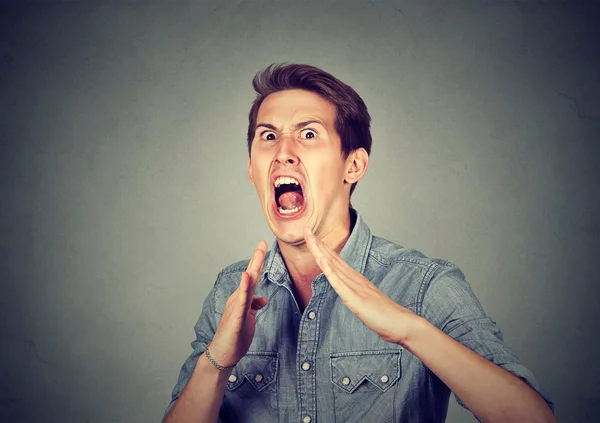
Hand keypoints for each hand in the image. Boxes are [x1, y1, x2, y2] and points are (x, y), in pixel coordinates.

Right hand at [208, 241, 268, 366]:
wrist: (223, 353)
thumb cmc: (235, 335)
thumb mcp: (248, 317)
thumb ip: (254, 305)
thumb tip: (264, 298)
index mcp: (243, 298)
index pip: (253, 277)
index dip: (259, 262)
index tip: (264, 246)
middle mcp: (238, 299)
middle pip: (250, 276)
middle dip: (257, 259)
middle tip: (262, 243)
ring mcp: (236, 307)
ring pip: (246, 286)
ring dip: (252, 270)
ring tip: (257, 255)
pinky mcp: (236, 318)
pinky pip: (241, 302)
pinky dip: (244, 290)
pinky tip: (246, 279)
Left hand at [304, 228, 418, 345]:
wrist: (402, 323)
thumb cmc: (385, 316)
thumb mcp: (366, 302)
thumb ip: (356, 295)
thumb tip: (347, 293)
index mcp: (357, 280)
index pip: (336, 261)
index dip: (323, 249)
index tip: (312, 237)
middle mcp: (355, 279)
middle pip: (333, 259)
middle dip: (318, 244)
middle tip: (306, 230)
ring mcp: (356, 288)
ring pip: (334, 266)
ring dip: (321, 252)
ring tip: (311, 238)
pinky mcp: (356, 299)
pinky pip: (340, 284)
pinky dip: (330, 271)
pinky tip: (323, 261)